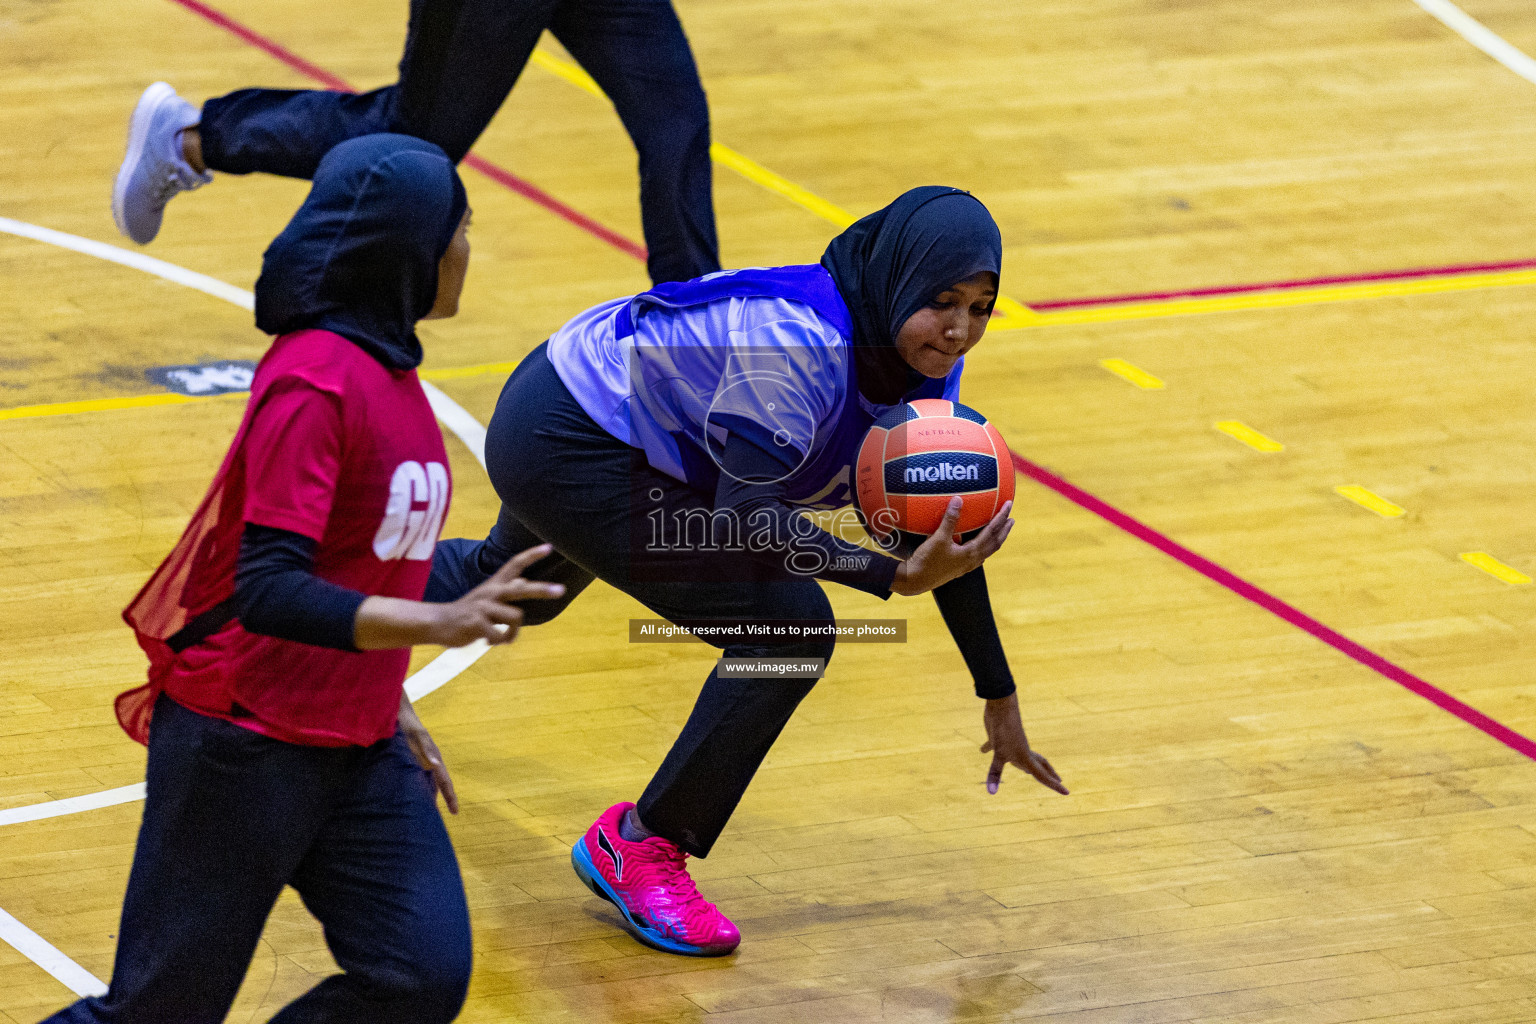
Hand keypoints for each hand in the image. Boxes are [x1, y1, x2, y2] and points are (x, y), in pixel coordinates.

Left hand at [398, 693, 457, 813]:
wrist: (397, 713)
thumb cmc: (408, 725)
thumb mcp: (418, 736)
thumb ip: (427, 749)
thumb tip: (437, 765)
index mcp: (434, 758)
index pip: (444, 781)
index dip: (450, 796)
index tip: (455, 811)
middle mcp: (429, 762)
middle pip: (438, 784)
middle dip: (442, 799)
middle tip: (444, 817)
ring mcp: (420, 761)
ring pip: (427, 782)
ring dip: (429, 795)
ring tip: (428, 813)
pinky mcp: (410, 760)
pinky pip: (416, 778)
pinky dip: (417, 788)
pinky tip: (412, 795)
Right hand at [428, 543, 565, 647]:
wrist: (437, 623)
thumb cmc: (467, 612)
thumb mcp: (487, 597)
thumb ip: (506, 589)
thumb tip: (523, 580)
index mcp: (494, 585)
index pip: (515, 564)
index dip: (532, 555)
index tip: (549, 547)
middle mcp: (491, 592)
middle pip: (522, 589)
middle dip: (542, 590)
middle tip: (561, 590)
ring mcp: (484, 607)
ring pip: (516, 618)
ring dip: (512, 633)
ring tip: (500, 637)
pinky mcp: (477, 623)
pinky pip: (500, 636)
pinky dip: (498, 641)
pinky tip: (487, 641)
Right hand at [891, 497, 1013, 595]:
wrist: (916, 580)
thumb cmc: (927, 560)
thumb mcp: (938, 538)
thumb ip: (950, 519)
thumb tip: (958, 499)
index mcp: (972, 552)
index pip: (992, 531)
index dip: (1001, 517)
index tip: (1008, 505)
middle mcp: (973, 560)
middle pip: (995, 543)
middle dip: (1004, 530)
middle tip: (1012, 519)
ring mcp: (967, 566)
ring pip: (988, 551)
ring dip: (996, 539)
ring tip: (1001, 531)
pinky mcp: (960, 568)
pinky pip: (979, 556)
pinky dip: (985, 547)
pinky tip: (981, 545)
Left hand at [980, 692, 1066, 795]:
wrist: (1001, 705)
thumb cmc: (1003, 729)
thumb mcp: (999, 753)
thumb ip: (995, 773)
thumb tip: (991, 793)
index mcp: (1025, 757)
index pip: (1042, 776)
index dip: (1054, 786)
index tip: (1067, 793)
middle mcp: (1021, 751)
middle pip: (1039, 765)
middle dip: (1048, 774)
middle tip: (1058, 780)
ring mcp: (1011, 744)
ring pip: (1022, 756)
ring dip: (1025, 766)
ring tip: (1027, 771)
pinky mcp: (998, 737)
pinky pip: (995, 746)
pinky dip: (990, 749)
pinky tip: (982, 750)